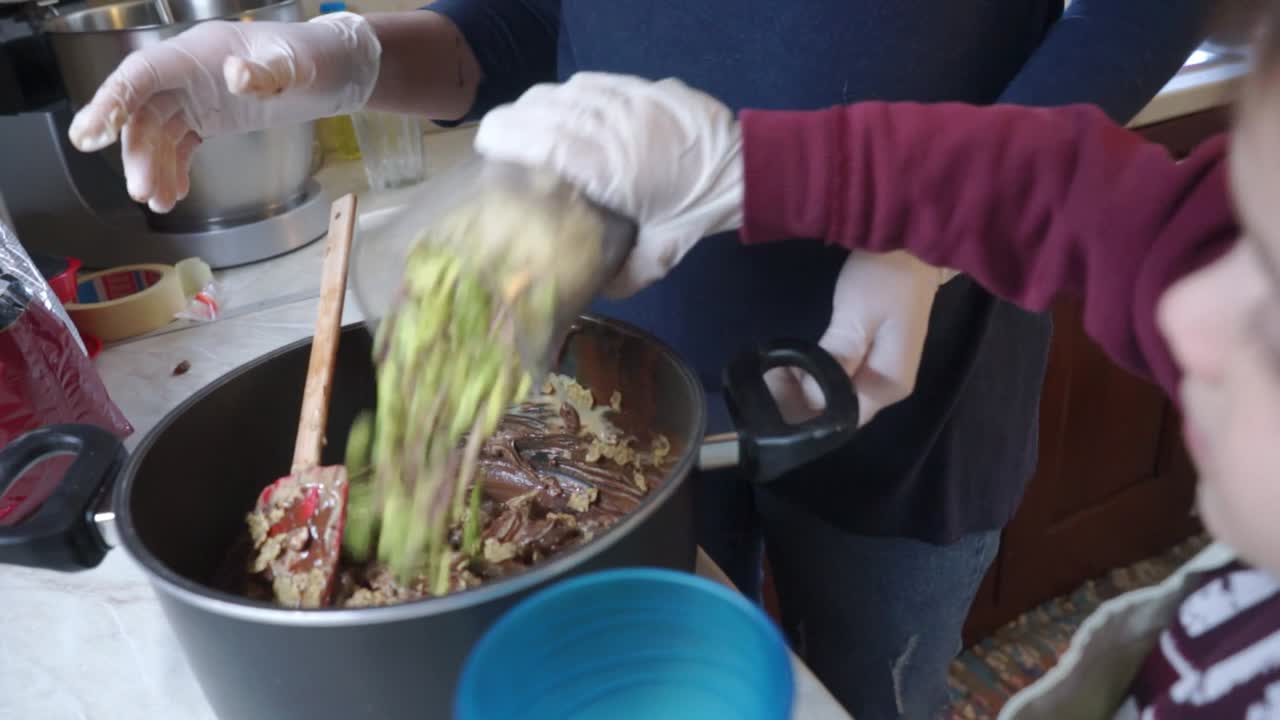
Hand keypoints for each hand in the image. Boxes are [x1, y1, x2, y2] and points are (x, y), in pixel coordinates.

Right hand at [67, 13, 380, 212]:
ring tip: (159, 203)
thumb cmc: (314, 58)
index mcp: (198, 53)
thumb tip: (236, 77)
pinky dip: (173, 169)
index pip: (142, 74)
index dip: (112, 101)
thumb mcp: (295, 64)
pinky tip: (174, 194)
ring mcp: (196, 96)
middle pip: (143, 111)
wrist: (334, 71)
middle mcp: (188, 73)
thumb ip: (267, 72)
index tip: (89, 135)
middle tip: (140, 191)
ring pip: (157, 133)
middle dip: (136, 152)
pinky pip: (179, 145)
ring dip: (152, 168)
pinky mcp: (209, 118)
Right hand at [474, 72, 742, 297]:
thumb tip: (593, 292)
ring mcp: (627, 100)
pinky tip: (567, 110)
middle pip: (540, 109)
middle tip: (502, 142)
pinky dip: (569, 95)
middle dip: (513, 123)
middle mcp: (610, 126)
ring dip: (538, 108)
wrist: (747, 168)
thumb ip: (623, 275)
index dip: (504, 138)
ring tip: (529, 126)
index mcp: (607, 168)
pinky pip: (590, 82)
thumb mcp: (662, 253)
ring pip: (562, 91)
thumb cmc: (700, 212)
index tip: (485, 148)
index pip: (538, 140)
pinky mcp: (642, 85)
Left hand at [766, 250, 946, 426]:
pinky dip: (813, 374)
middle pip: (838, 411)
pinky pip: (837, 378)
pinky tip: (790, 364)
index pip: (843, 420)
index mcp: (889, 385)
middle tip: (767, 378)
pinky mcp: (870, 356)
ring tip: (773, 369)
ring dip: (802, 389)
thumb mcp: (856, 318)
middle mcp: (887, 388)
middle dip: (800, 402)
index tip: (774, 392)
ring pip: (834, 395)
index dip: (806, 414)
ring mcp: (880, 372)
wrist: (910, 243)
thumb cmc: (884, 278)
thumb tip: (812, 401)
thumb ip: (836, 361)